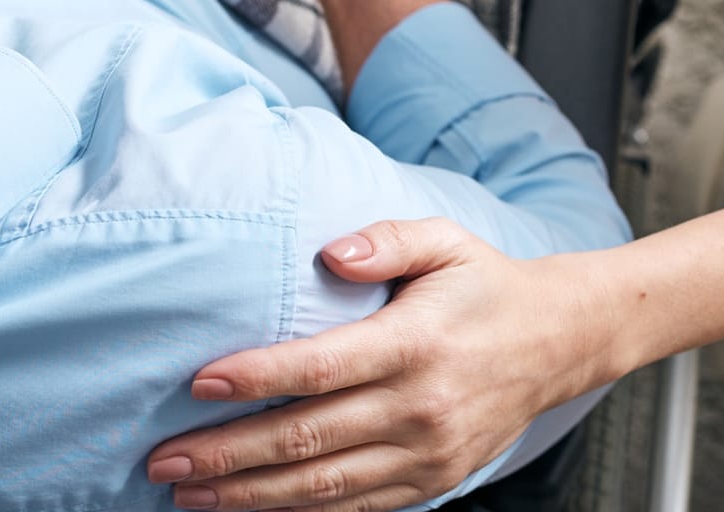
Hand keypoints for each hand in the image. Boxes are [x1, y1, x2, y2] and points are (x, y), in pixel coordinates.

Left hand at [147, 219, 613, 510]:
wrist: (557, 341)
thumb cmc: (485, 283)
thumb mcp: (443, 239)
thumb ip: (385, 239)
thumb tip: (328, 252)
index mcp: (414, 344)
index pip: (320, 367)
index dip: (256, 377)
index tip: (199, 382)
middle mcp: (419, 409)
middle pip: (308, 438)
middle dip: (229, 454)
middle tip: (166, 461)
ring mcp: (427, 456)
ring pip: (324, 487)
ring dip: (251, 495)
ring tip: (190, 496)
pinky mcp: (432, 482)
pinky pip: (357, 507)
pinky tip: (254, 510)